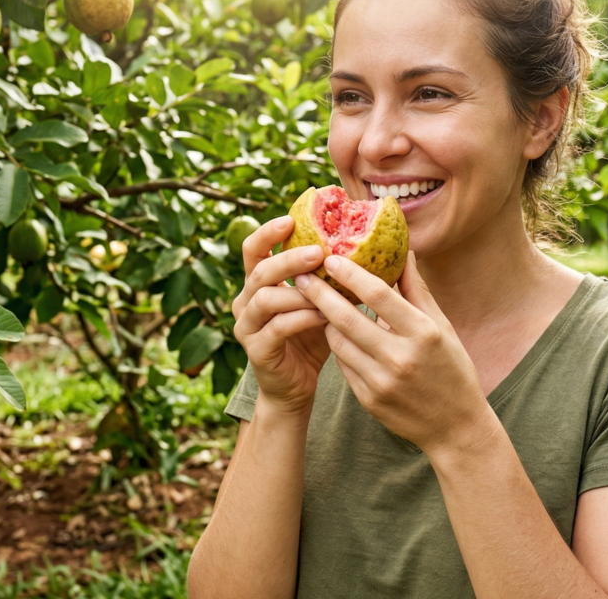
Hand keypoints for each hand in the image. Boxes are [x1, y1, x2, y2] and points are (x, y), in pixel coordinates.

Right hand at [232, 216, 332, 416]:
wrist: (296, 388)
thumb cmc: (310, 338)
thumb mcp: (318, 301)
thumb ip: (325, 276)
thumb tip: (361, 242)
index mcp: (257, 283)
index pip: (253, 248)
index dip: (267, 232)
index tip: (291, 219)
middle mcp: (245, 301)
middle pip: (259, 269)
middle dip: (290, 259)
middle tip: (320, 252)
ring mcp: (247, 326)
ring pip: (266, 298)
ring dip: (300, 291)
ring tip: (328, 289)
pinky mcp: (256, 349)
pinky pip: (278, 327)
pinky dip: (303, 318)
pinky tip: (326, 316)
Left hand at [293, 252, 494, 454]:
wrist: (455, 427)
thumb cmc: (452, 369)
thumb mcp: (443, 327)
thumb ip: (418, 290)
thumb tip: (404, 252)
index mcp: (423, 333)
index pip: (378, 295)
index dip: (351, 274)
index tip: (331, 258)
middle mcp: (400, 357)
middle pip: (347, 318)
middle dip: (320, 294)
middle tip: (302, 277)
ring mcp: (381, 381)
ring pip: (338, 342)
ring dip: (326, 321)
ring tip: (318, 304)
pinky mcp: (369, 399)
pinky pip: (343, 364)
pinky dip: (338, 346)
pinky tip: (336, 334)